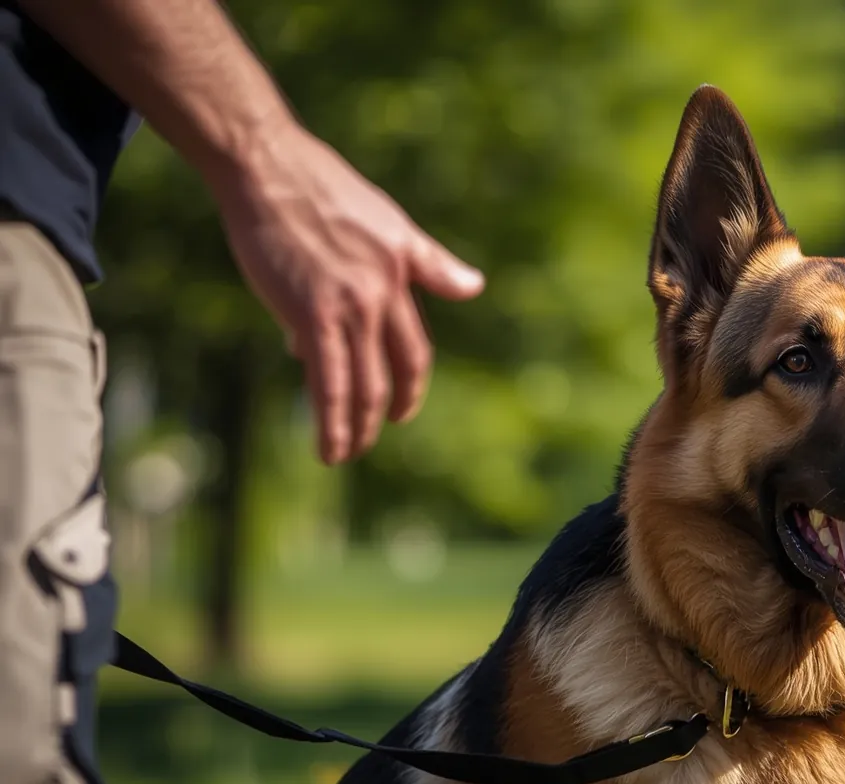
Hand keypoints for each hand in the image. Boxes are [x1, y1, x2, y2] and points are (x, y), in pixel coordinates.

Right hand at [209, 126, 482, 463]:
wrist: (269, 168)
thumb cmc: (321, 190)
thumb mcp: (392, 224)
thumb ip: (430, 264)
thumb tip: (474, 287)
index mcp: (402, 275)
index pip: (415, 347)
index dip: (411, 384)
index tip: (403, 406)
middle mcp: (382, 295)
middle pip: (392, 372)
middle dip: (385, 411)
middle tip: (372, 437)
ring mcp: (350, 306)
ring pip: (361, 385)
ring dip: (356, 427)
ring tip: (346, 454)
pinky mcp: (311, 313)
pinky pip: (327, 381)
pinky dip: (331, 420)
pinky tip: (328, 447)